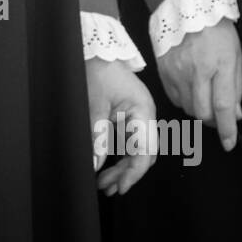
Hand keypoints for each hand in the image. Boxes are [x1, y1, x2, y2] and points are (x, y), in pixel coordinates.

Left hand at [87, 57, 156, 195]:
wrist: (97, 52)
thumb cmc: (98, 72)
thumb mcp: (95, 107)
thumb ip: (97, 137)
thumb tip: (95, 164)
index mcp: (144, 113)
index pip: (146, 152)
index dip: (134, 173)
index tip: (121, 187)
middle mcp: (146, 118)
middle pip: (142, 155)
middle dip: (126, 174)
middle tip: (107, 189)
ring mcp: (139, 119)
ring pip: (135, 152)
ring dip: (121, 168)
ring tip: (103, 184)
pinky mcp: (129, 119)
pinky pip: (128, 143)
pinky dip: (118, 157)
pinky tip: (105, 169)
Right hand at [156, 18, 241, 151]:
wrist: (186, 10)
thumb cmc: (216, 30)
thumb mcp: (235, 56)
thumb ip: (235, 87)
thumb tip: (235, 115)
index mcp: (218, 66)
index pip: (222, 107)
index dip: (227, 130)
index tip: (229, 143)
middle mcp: (196, 72)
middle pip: (202, 112)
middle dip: (213, 120)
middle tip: (218, 115)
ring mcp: (176, 73)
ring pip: (187, 108)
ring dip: (199, 110)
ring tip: (204, 97)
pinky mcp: (164, 72)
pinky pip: (174, 98)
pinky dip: (184, 101)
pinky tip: (190, 91)